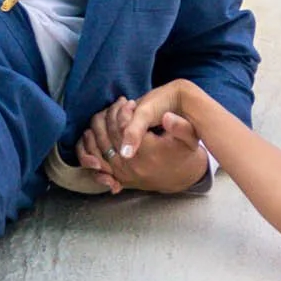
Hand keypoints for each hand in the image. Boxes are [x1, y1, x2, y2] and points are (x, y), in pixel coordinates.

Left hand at [77, 91, 207, 193]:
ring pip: (99, 147)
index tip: (128, 102)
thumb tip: (166, 116)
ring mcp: (123, 174)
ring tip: (107, 113)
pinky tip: (93, 132)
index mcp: (148, 153)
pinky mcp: (118, 178)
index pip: (124, 128)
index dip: (122, 111)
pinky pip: (96, 163)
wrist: (182, 177)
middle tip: (117, 104)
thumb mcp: (190, 138)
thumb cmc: (185, 153)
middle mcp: (132, 166)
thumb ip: (180, 126)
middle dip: (109, 116)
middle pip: (109, 135)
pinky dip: (90, 147)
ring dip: (98, 127)